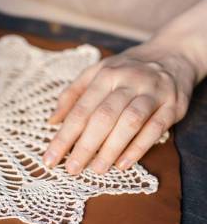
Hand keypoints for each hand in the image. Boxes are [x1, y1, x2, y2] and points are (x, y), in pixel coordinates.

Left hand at [43, 41, 196, 173]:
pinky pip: (155, 129)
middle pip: (103, 117)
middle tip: (72, 169)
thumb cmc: (127, 70)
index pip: (80, 110)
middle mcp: (128, 81)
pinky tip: (123, 164)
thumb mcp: (98, 72)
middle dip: (85, 146)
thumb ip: (73, 94)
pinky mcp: (172, 106)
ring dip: (111, 149)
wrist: (173, 53)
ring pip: (129, 122)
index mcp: (105, 74)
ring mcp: (152, 93)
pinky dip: (138, 148)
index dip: (64, 137)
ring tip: (96, 170)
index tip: (49, 159)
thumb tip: (52, 121)